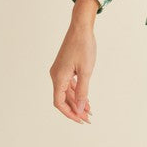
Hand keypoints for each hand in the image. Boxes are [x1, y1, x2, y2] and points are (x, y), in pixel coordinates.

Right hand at [49, 0, 98, 122]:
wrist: (81, 27)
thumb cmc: (84, 46)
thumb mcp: (86, 70)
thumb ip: (82, 91)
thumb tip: (79, 109)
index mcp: (58, 77)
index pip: (59, 103)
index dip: (69, 113)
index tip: (81, 120)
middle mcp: (56, 75)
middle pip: (64, 98)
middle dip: (76, 109)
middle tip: (89, 118)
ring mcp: (60, 71)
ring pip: (67, 92)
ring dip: (77, 101)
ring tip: (89, 110)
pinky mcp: (65, 66)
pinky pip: (69, 83)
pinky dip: (77, 91)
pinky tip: (85, 97)